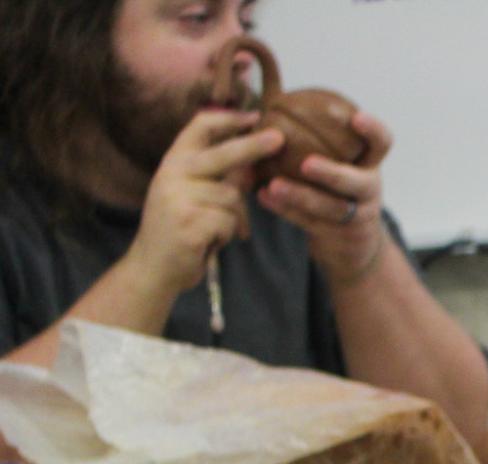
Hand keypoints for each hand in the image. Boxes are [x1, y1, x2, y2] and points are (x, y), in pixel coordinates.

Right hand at [126, 109, 281, 295]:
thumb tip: (252, 164)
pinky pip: (229, 222)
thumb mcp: (190, 195)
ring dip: (233, 219)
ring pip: (233, 198)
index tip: (254, 116)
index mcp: (173, 162)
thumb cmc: (179, 230)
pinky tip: (208, 243)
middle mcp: (172, 174)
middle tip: (279, 138)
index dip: (227, 119)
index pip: (199, 128)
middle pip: (222, 155)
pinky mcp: (189, 223)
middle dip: (252, 146)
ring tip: (212, 231)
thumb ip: (214, 178)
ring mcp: (179, 198)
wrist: (153, 268)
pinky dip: (226, 236)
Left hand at [258, 110, 391, 285]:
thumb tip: (270, 97)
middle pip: (358, 183)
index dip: (373, 131)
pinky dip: (285, 210)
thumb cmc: (338, 188)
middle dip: (333, 173)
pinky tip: (263, 197)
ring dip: (301, 196)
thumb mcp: (342, 162)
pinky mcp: (340, 237)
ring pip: (331, 208)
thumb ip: (319, 136)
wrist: (354, 241)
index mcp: (370, 164)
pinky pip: (309, 223)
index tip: (357, 117)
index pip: (382, 143)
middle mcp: (369, 190)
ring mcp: (358, 217)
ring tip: (273, 186)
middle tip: (306, 164)